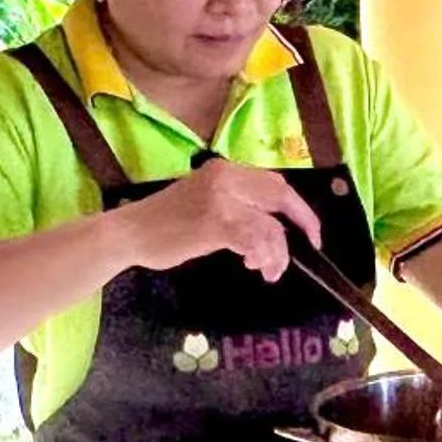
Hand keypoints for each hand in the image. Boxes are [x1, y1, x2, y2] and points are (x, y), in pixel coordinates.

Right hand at [114, 157, 320, 281]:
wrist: (130, 232)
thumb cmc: (166, 224)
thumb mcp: (206, 202)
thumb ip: (238, 205)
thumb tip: (272, 226)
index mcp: (225, 170)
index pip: (275, 182)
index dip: (299, 208)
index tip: (310, 233)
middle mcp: (225, 178)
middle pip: (280, 196)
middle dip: (302, 225)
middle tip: (306, 250)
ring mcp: (220, 199)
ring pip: (269, 225)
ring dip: (276, 253)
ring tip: (268, 270)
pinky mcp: (214, 223)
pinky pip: (254, 239)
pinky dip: (262, 255)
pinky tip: (252, 265)